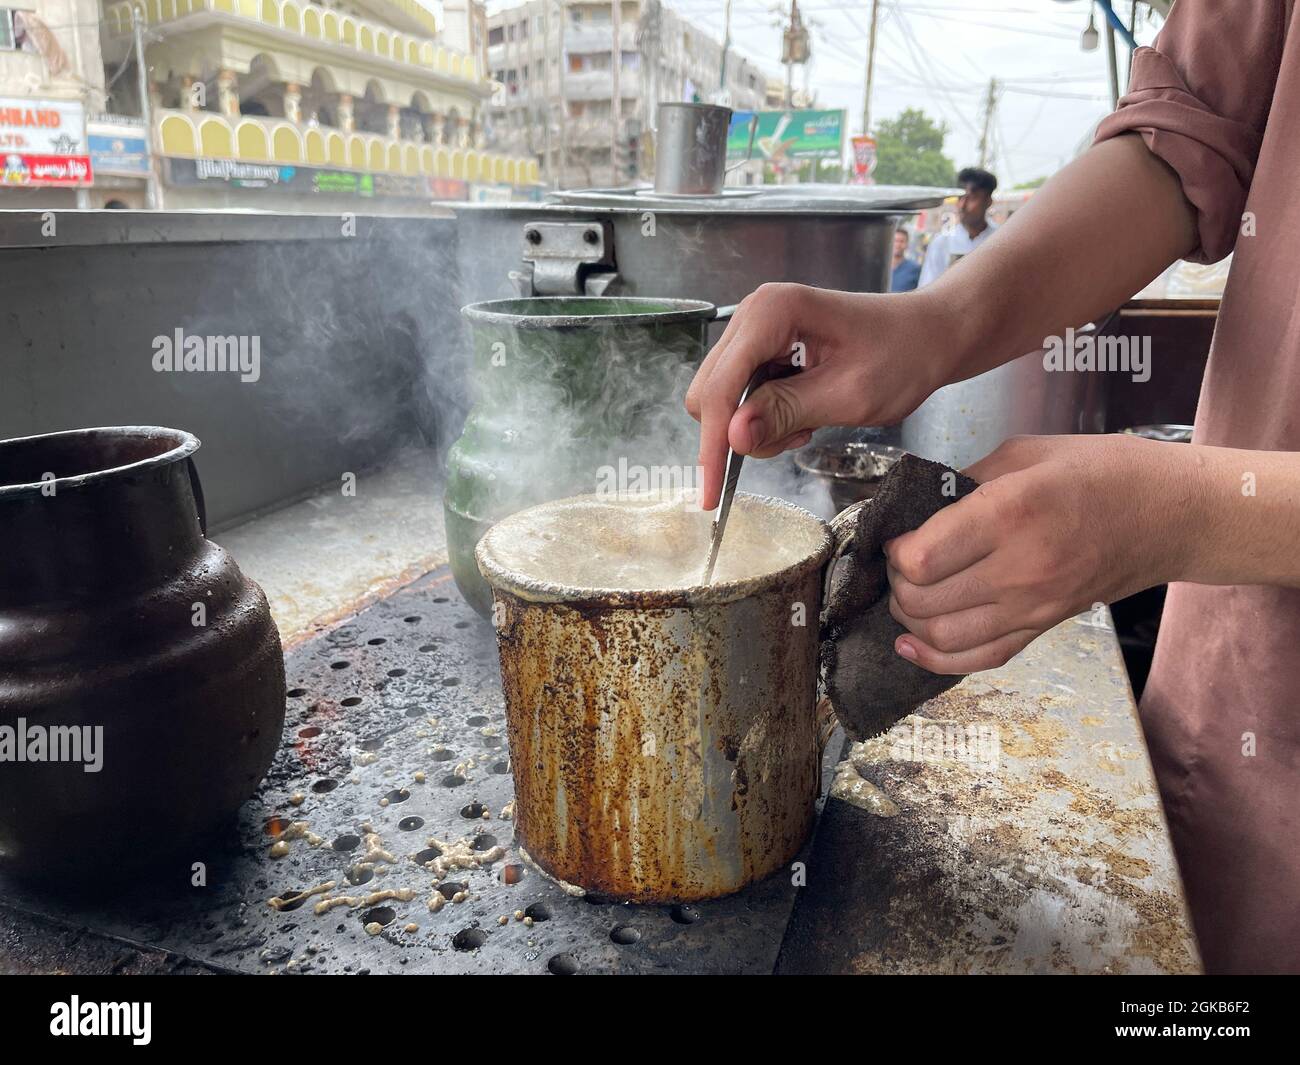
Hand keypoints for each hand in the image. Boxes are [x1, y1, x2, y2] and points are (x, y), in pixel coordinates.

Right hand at [684, 283, 953, 508]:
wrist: (931, 334)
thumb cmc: (903, 355)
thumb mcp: (850, 395)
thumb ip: (788, 412)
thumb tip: (733, 436)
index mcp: (772, 312)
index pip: (722, 387)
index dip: (712, 444)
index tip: (710, 495)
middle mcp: (753, 313)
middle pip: (710, 391)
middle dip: (740, 432)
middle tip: (795, 441)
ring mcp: (756, 329)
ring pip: (722, 397)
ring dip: (756, 426)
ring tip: (807, 427)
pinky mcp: (763, 345)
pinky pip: (742, 392)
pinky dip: (765, 416)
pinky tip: (804, 416)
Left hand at [886, 434, 1193, 673]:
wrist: (1170, 514)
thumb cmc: (1100, 472)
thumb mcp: (1025, 452)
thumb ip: (965, 481)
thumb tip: (916, 509)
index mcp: (1010, 513)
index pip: (922, 557)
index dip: (894, 551)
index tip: (896, 537)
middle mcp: (1020, 567)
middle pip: (924, 600)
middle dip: (895, 584)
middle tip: (899, 564)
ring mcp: (1034, 605)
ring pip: (943, 636)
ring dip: (910, 619)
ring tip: (910, 594)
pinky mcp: (1044, 626)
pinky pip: (980, 658)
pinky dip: (936, 658)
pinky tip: (911, 645)